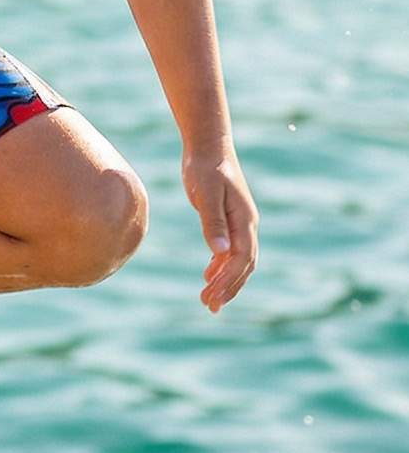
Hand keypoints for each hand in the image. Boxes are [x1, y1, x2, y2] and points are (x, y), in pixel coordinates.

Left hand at [182, 147, 257, 312]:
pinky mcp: (230, 220)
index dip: (229, 280)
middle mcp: (247, 224)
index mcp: (244, 220)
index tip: (212, 296)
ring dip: (225, 280)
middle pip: (244, 265)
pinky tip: (208, 275)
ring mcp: (240, 223)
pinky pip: (230, 250)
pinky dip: (221, 265)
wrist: (208, 146)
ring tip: (207, 299)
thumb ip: (212, 223)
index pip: (242, 258)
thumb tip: (219, 253)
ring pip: (238, 260)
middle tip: (209, 306)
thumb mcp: (205, 193)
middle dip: (229, 287)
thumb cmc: (205, 167)